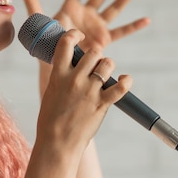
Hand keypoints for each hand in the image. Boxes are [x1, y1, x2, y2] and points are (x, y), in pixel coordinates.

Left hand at [20, 0, 149, 50]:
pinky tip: (146, 20)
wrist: (58, 67)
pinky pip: (121, 31)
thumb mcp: (42, 25)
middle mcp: (86, 14)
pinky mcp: (104, 40)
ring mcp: (96, 26)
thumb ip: (35, 8)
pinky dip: (133, 26)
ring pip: (114, 8)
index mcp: (71, 9)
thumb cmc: (48, 46)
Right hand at [35, 29, 131, 151]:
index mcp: (58, 75)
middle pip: (93, 53)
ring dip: (108, 66)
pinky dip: (126, 82)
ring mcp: (89, 91)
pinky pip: (120, 87)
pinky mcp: (102, 103)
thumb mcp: (52, 91)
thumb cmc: (51, 119)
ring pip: (107, 64)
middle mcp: (74, 79)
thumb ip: (61, 76)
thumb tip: (70, 65)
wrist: (57, 143)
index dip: (74, 34)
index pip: (66, 43)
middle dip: (97, 55)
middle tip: (95, 64)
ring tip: (105, 75)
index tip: (79, 36)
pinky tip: (126, 80)